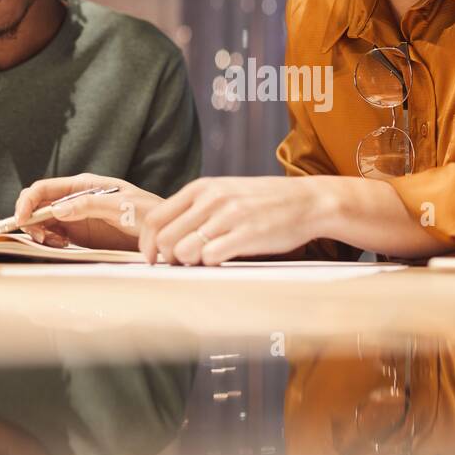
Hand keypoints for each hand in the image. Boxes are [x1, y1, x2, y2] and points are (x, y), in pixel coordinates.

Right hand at [15, 173, 162, 251]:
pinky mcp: (79, 235)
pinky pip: (54, 237)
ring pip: (43, 222)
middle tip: (41, 237)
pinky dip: (50, 243)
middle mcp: (75, 199)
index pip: (45, 188)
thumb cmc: (147, 212)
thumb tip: (58, 209)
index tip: (21, 219)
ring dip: (40, 233)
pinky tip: (62, 246)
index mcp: (83, 185)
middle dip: (31, 220)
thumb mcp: (122, 206)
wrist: (162, 233)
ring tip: (56, 242)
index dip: (28, 201)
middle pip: (38, 205)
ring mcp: (76, 218)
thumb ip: (89, 205)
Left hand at [138, 176, 332, 265]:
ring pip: (183, 250)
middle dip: (167, 259)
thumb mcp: (226, 193)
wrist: (308, 201)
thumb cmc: (265, 202)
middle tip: (180, 266)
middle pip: (165, 238)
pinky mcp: (247, 234)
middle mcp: (211, 199)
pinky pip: (210, 257)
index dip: (146, 244)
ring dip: (187, 264)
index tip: (152, 259)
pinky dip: (209, 264)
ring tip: (203, 262)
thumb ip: (197, 208)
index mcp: (201, 188)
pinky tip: (222, 260)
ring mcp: (229, 216)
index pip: (155, 218)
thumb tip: (166, 236)